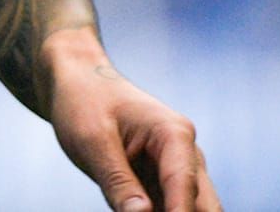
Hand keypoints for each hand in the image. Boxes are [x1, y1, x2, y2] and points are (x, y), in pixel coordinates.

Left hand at [49, 53, 218, 211]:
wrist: (76, 81)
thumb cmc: (83, 102)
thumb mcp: (91, 140)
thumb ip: (117, 180)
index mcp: (174, 135)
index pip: (184, 187)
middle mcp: (186, 154)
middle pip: (203, 206)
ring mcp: (178, 169)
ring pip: (190, 210)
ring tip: (126, 203)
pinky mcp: (162, 182)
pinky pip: (168, 209)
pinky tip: (127, 208)